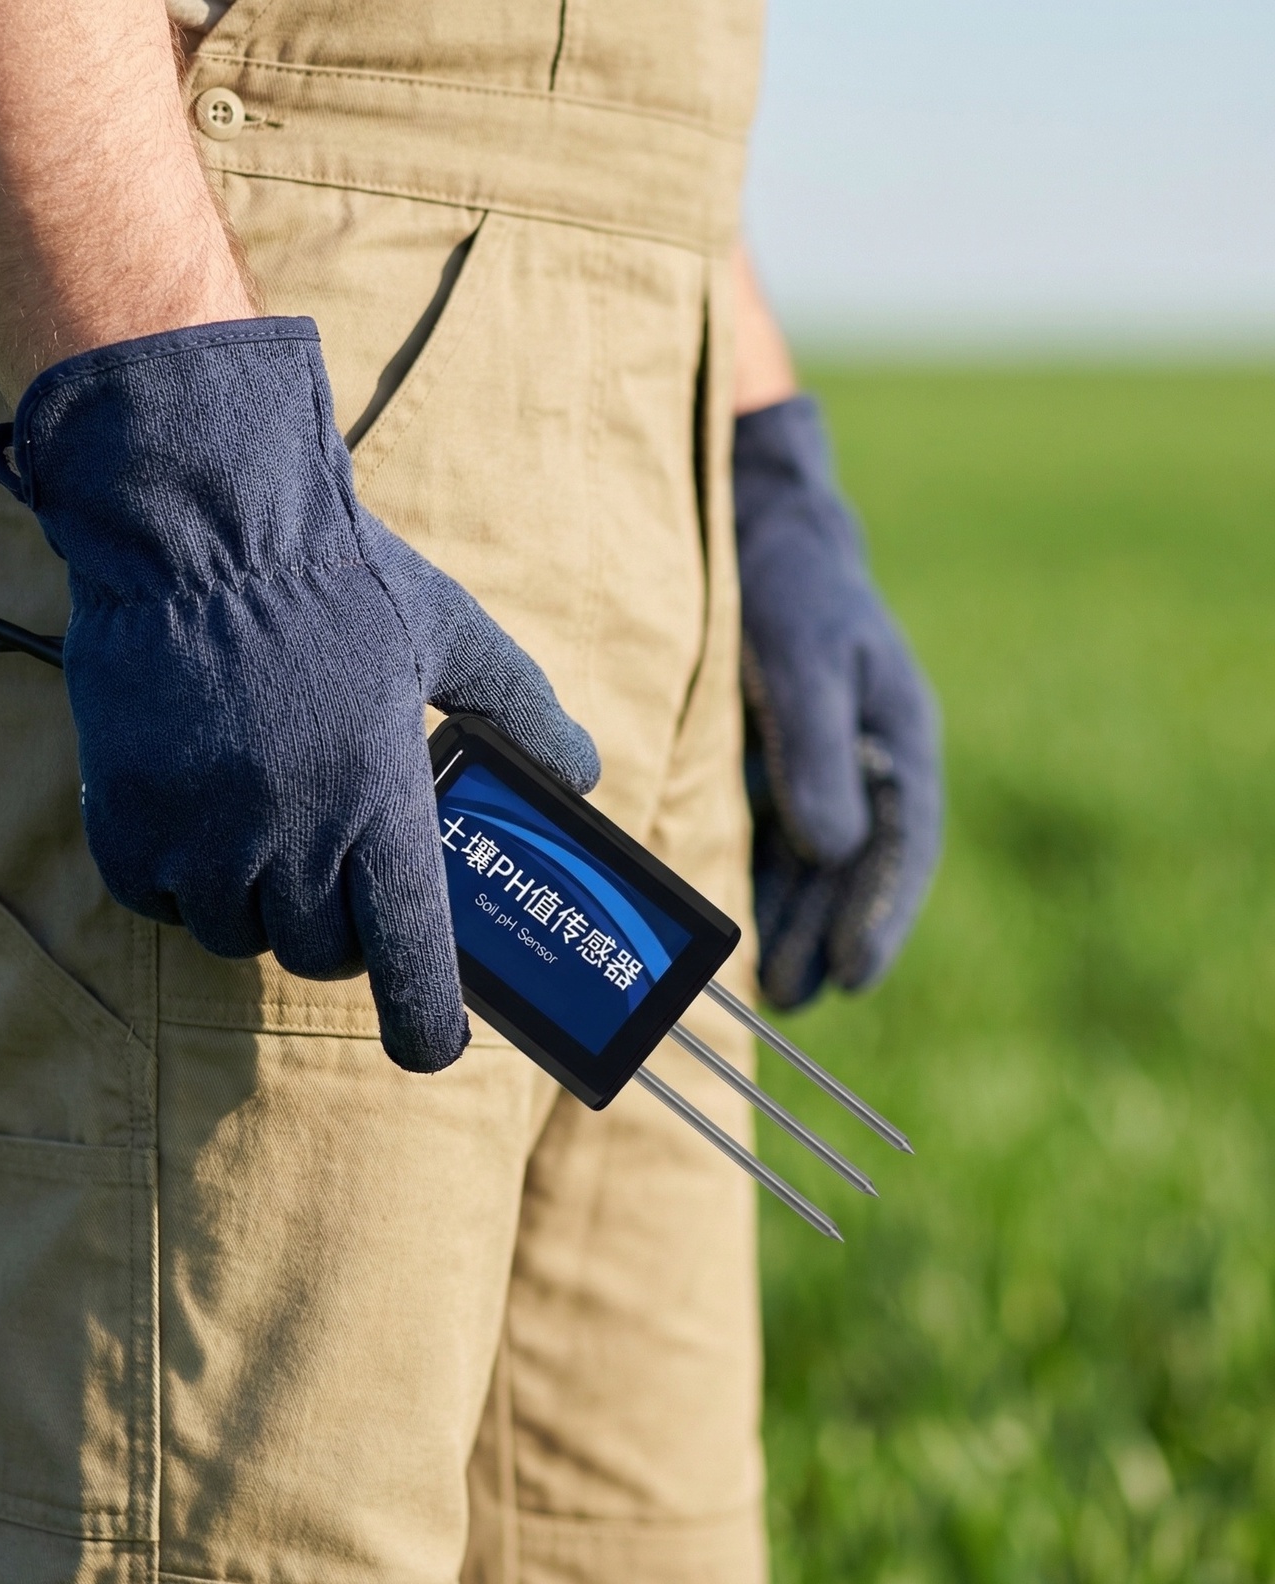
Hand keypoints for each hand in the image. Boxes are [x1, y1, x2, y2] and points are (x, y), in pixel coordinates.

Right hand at [0, 317, 598, 1069]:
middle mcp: (294, 833)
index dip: (424, 1021)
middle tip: (341, 877)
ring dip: (258, 907)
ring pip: (238, 936)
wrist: (199, 521)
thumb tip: (585, 774)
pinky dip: (182, 883)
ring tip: (267, 835)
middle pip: (321, 955)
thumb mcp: (452, 635)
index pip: (409, 958)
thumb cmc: (337, 579)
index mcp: (383, 800)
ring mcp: (203, 833)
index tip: (428, 1043)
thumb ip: (525, 712)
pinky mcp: (126, 818)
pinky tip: (198, 819)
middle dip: (338, 933)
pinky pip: (160, 902)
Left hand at [732, 395, 941, 1009]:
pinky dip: (766, 880)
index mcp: (900, 737)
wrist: (761, 525)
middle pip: (857, 866)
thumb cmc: (790, 584)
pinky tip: (740, 919)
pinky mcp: (783, 757)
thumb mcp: (802, 658)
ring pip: (819, 860)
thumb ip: (817, 752)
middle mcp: (872, 759)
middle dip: (828, 936)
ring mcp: (830, 760)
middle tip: (791, 1000)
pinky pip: (782, 833)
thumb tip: (830, 851)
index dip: (881, 913)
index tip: (854, 977)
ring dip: (797, 922)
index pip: (901, 843)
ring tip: (769, 985)